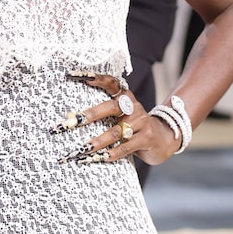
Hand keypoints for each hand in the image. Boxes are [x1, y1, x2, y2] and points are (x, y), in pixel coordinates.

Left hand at [55, 73, 181, 168]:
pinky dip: (112, 153)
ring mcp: (141, 122)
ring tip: (82, 149)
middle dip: (90, 115)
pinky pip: (126, 146)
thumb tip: (68, 117)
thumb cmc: (134, 128)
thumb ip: (100, 116)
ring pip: (115, 132)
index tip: (78, 76)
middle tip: (72, 123)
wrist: (165, 139)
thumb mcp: (120, 118)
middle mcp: (133, 107)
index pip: (111, 83)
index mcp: (125, 97)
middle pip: (110, 107)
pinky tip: (100, 158)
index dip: (96, 78)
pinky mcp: (147, 137)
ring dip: (97, 141)